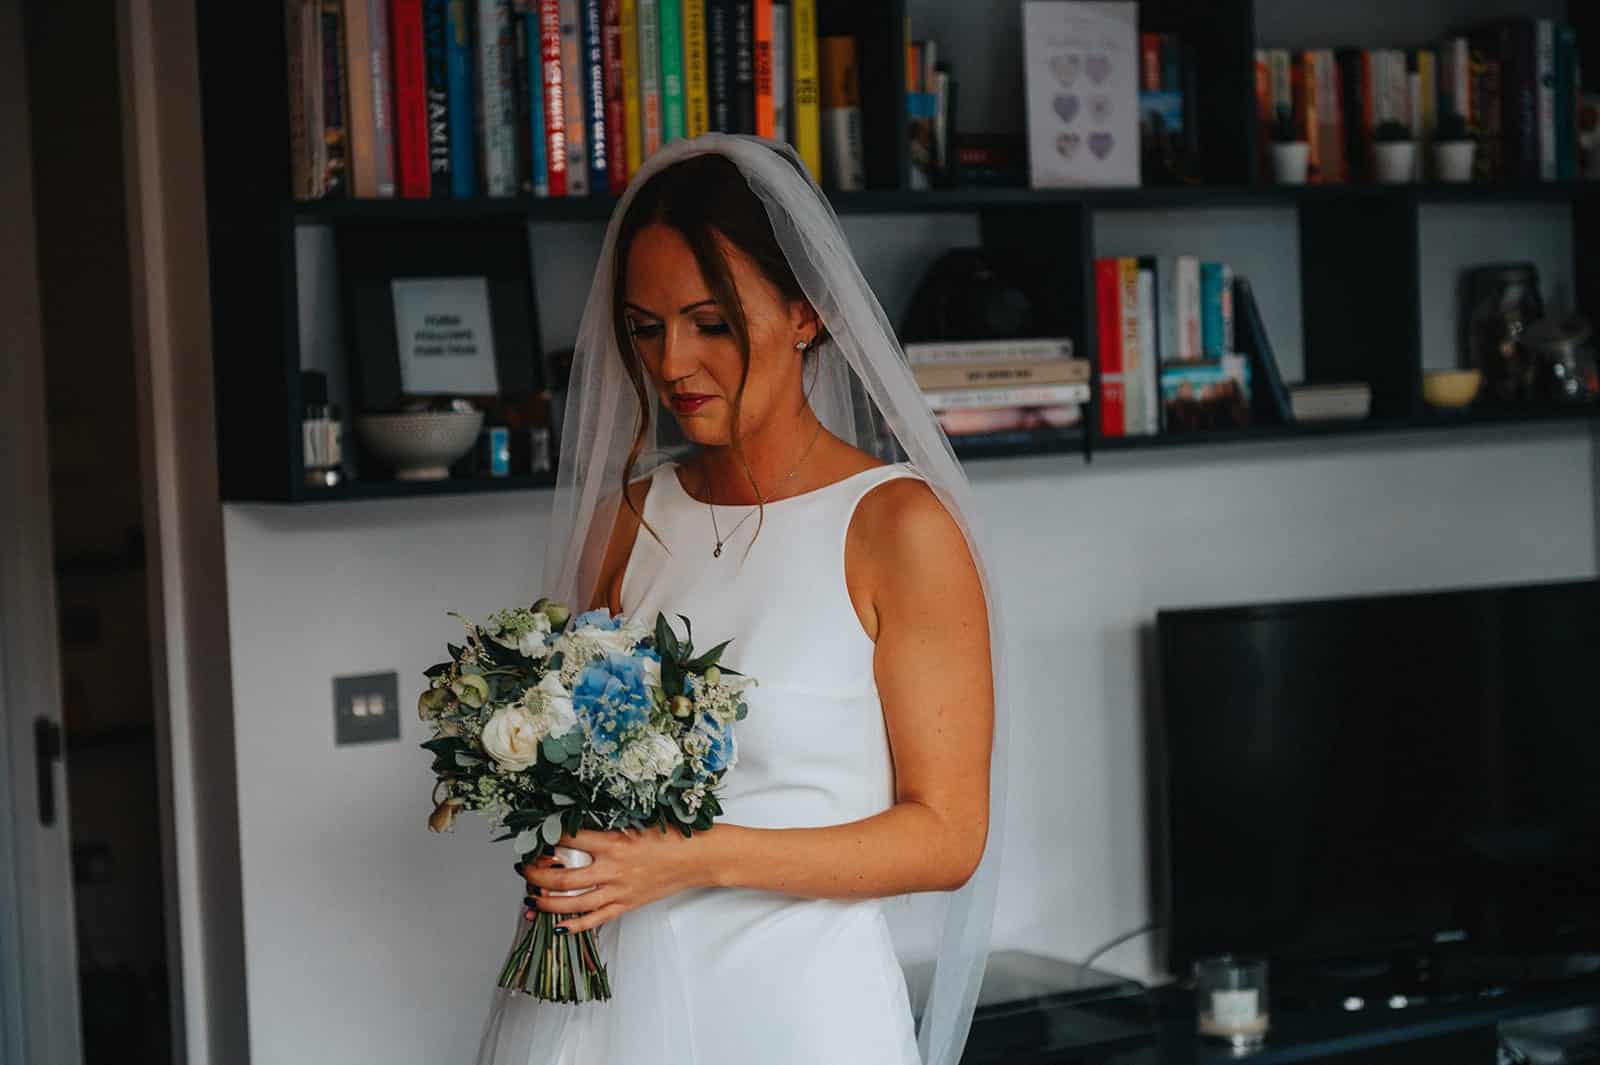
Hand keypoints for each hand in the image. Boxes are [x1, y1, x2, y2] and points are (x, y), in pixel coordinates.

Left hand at [519, 827, 711, 933]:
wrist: (698, 857)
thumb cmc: (672, 836)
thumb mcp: (637, 823)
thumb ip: (608, 828)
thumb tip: (578, 829)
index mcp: (614, 843)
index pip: (569, 839)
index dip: (548, 838)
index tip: (536, 835)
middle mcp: (613, 869)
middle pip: (563, 878)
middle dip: (537, 876)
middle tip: (525, 870)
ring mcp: (619, 890)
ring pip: (574, 903)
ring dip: (548, 902)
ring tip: (532, 898)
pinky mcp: (626, 904)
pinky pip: (595, 920)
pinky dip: (574, 925)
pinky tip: (558, 926)